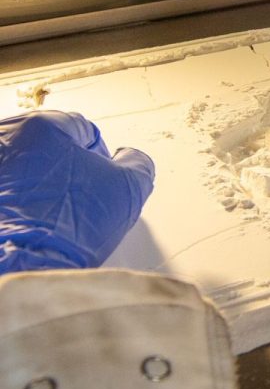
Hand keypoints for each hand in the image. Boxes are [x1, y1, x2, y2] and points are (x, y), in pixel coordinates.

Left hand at [0, 111, 154, 273]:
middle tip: (79, 199)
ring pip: (27, 167)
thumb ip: (138, 163)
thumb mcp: (129, 188)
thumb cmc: (71, 225)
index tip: (101, 182)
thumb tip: (131, 159)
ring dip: (41, 183)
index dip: (101, 157)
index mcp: (44, 125)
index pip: (84, 130)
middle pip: (50, 145)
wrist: (23, 263)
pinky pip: (8, 187)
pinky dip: (18, 199)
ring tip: (52, 214)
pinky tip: (30, 220)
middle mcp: (7, 137)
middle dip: (68, 167)